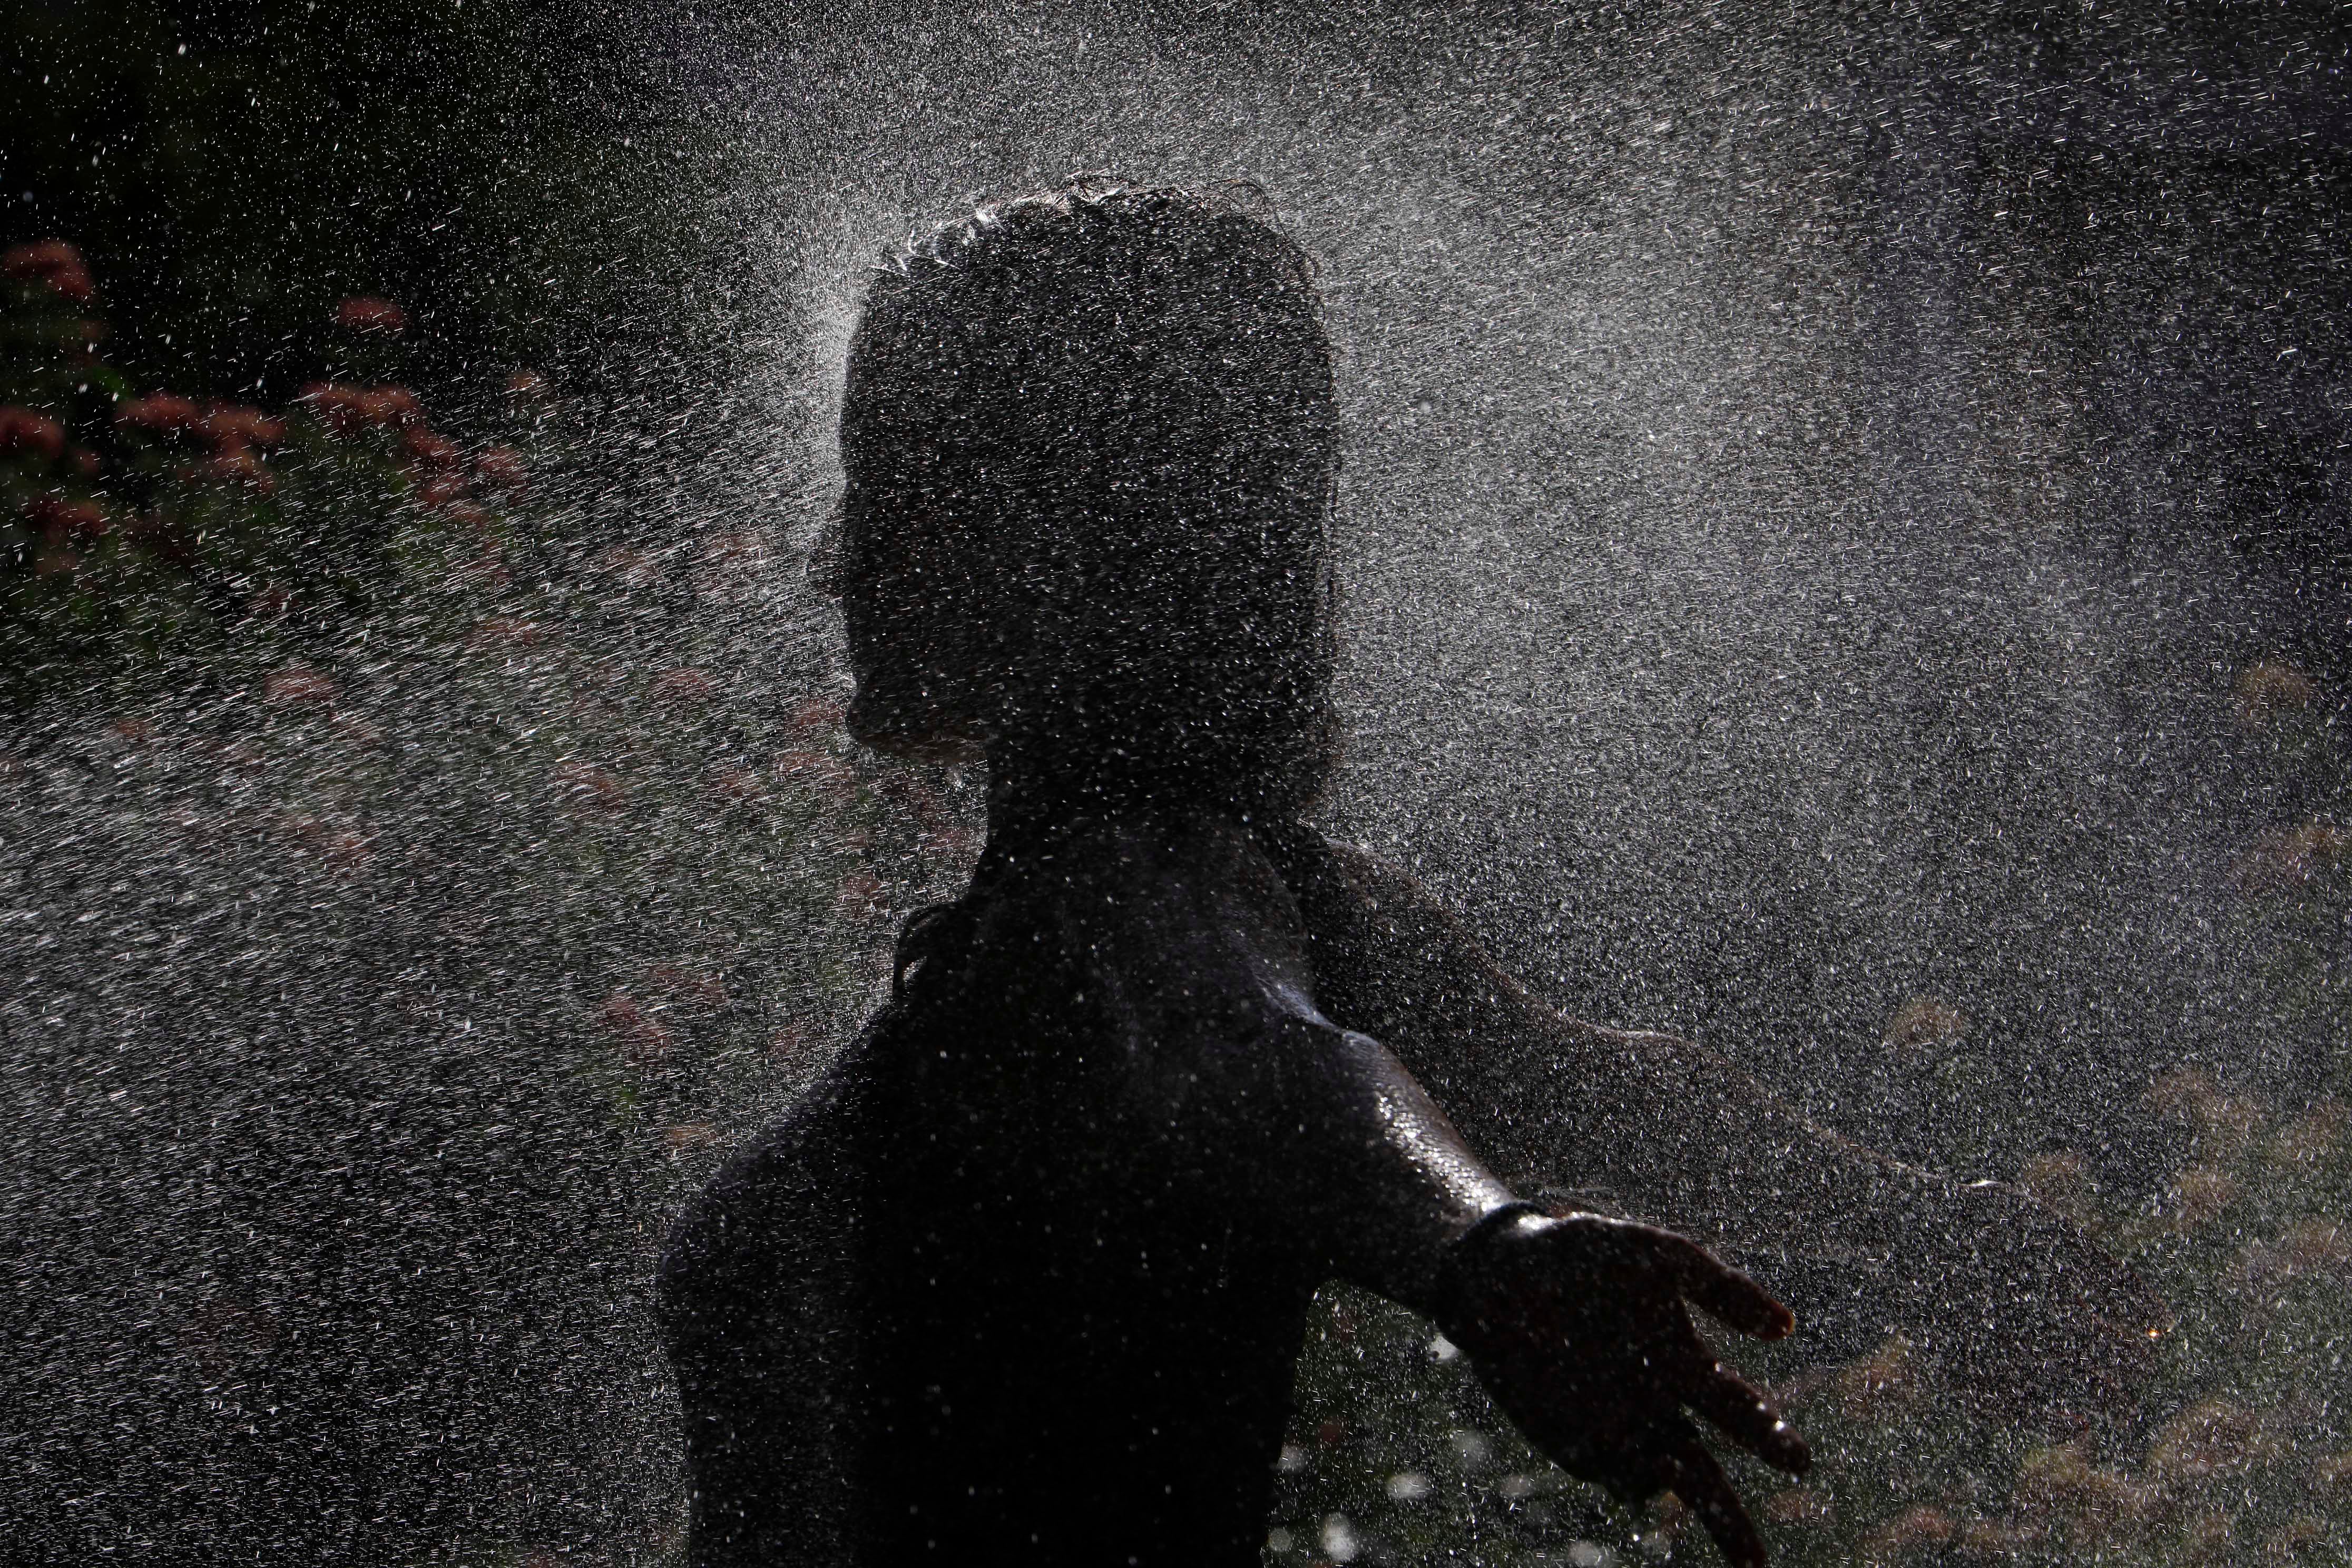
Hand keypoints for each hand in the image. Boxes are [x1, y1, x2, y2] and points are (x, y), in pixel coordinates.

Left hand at [1435, 1206, 1809, 1567]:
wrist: (1500, 1273)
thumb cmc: (1582, 1256)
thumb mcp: (1658, 1255)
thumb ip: (1720, 1286)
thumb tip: (1787, 1327)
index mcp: (1685, 1364)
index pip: (1739, 1411)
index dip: (1769, 1437)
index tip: (1800, 1463)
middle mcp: (1658, 1410)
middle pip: (1705, 1478)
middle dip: (1730, 1518)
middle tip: (1757, 1560)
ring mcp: (1615, 1433)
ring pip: (1658, 1487)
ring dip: (1676, 1496)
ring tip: (1676, 1472)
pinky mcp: (1573, 1446)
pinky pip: (1608, 1475)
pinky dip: (1628, 1478)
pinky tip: (1635, 1463)